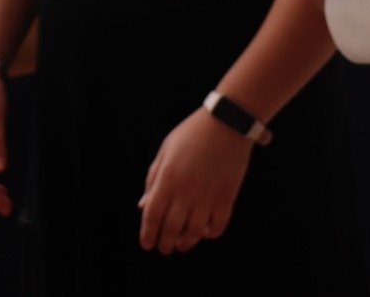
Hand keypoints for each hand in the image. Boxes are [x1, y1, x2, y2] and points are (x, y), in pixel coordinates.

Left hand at [138, 108, 252, 253]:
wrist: (226, 122)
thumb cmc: (191, 135)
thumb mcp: (165, 151)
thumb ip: (153, 179)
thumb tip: (142, 206)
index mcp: (167, 179)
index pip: (152, 216)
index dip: (147, 234)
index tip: (147, 244)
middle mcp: (186, 191)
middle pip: (171, 229)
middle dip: (165, 243)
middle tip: (164, 248)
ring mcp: (207, 196)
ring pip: (194, 233)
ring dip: (186, 243)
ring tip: (181, 244)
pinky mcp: (227, 197)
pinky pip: (217, 226)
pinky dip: (209, 234)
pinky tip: (203, 232)